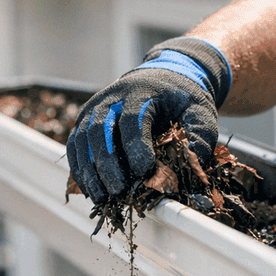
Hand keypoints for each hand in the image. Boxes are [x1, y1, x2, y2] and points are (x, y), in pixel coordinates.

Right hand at [67, 37, 230, 203]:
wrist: (162, 78)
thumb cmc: (181, 99)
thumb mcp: (200, 112)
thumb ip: (199, 137)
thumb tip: (192, 165)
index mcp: (142, 92)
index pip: (134, 118)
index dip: (137, 145)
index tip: (144, 171)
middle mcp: (112, 97)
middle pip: (100, 128)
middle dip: (108, 162)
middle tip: (119, 191)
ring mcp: (94, 108)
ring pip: (82, 138)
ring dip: (89, 170)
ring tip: (101, 198)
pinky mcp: (85, 120)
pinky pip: (75, 145)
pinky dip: (80, 169)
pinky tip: (91, 191)